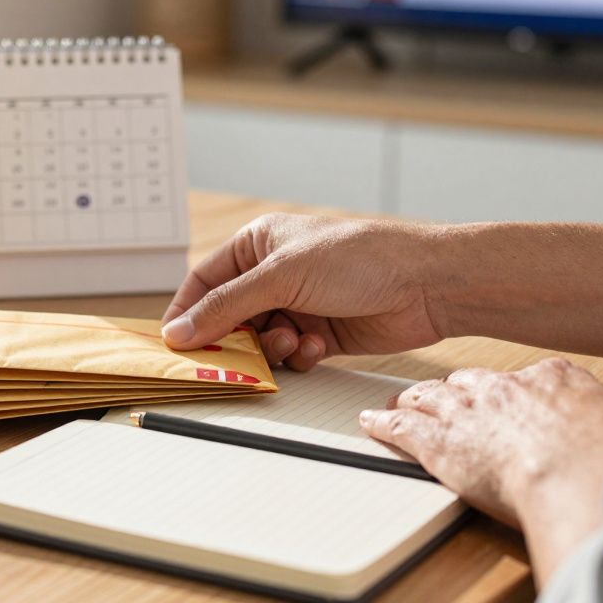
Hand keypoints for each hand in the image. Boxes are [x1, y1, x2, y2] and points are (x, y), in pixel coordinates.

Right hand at [162, 214, 445, 367]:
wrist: (426, 284)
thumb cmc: (359, 259)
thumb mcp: (280, 277)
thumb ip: (225, 307)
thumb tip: (179, 331)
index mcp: (258, 244)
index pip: (204, 281)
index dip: (187, 312)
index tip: (175, 342)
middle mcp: (274, 273)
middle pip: (229, 316)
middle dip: (234, 338)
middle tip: (232, 358)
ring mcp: (298, 303)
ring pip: (259, 340)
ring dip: (272, 347)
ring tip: (294, 339)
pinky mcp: (321, 332)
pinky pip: (290, 354)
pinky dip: (300, 354)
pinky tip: (319, 344)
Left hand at [359, 358, 602, 583]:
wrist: (583, 476)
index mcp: (554, 379)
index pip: (523, 378)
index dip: (509, 393)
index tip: (506, 401)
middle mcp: (503, 388)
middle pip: (468, 383)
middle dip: (454, 393)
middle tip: (445, 402)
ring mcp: (467, 412)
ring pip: (428, 398)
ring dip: (414, 403)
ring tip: (401, 405)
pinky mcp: (438, 442)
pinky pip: (399, 427)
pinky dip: (382, 424)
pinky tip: (371, 422)